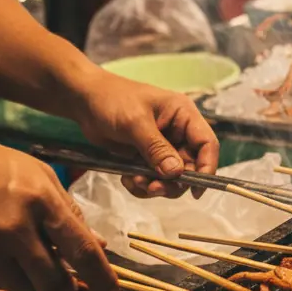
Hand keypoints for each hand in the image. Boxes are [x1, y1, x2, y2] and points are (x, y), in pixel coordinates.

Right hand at [0, 131, 116, 290]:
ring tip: (23, 255)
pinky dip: (6, 277)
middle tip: (65, 281)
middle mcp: (15, 230)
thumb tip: (97, 244)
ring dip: (33, 281)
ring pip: (26, 290)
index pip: (80, 249)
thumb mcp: (39, 174)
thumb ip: (69, 211)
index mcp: (40, 201)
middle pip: (54, 283)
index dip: (101, 276)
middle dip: (65, 288)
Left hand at [72, 71, 218, 199]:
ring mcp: (163, 146)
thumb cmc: (112, 101)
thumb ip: (156, 148)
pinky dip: (143, 184)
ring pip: (172, 177)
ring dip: (156, 185)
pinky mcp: (147, 157)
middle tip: (152, 188)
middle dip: (173, 181)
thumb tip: (176, 173)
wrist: (84, 101)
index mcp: (184, 115)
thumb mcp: (135, 123)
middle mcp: (178, 132)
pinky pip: (154, 179)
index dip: (207, 167)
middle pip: (191, 165)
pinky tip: (127, 179)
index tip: (196, 190)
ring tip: (135, 181)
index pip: (207, 143)